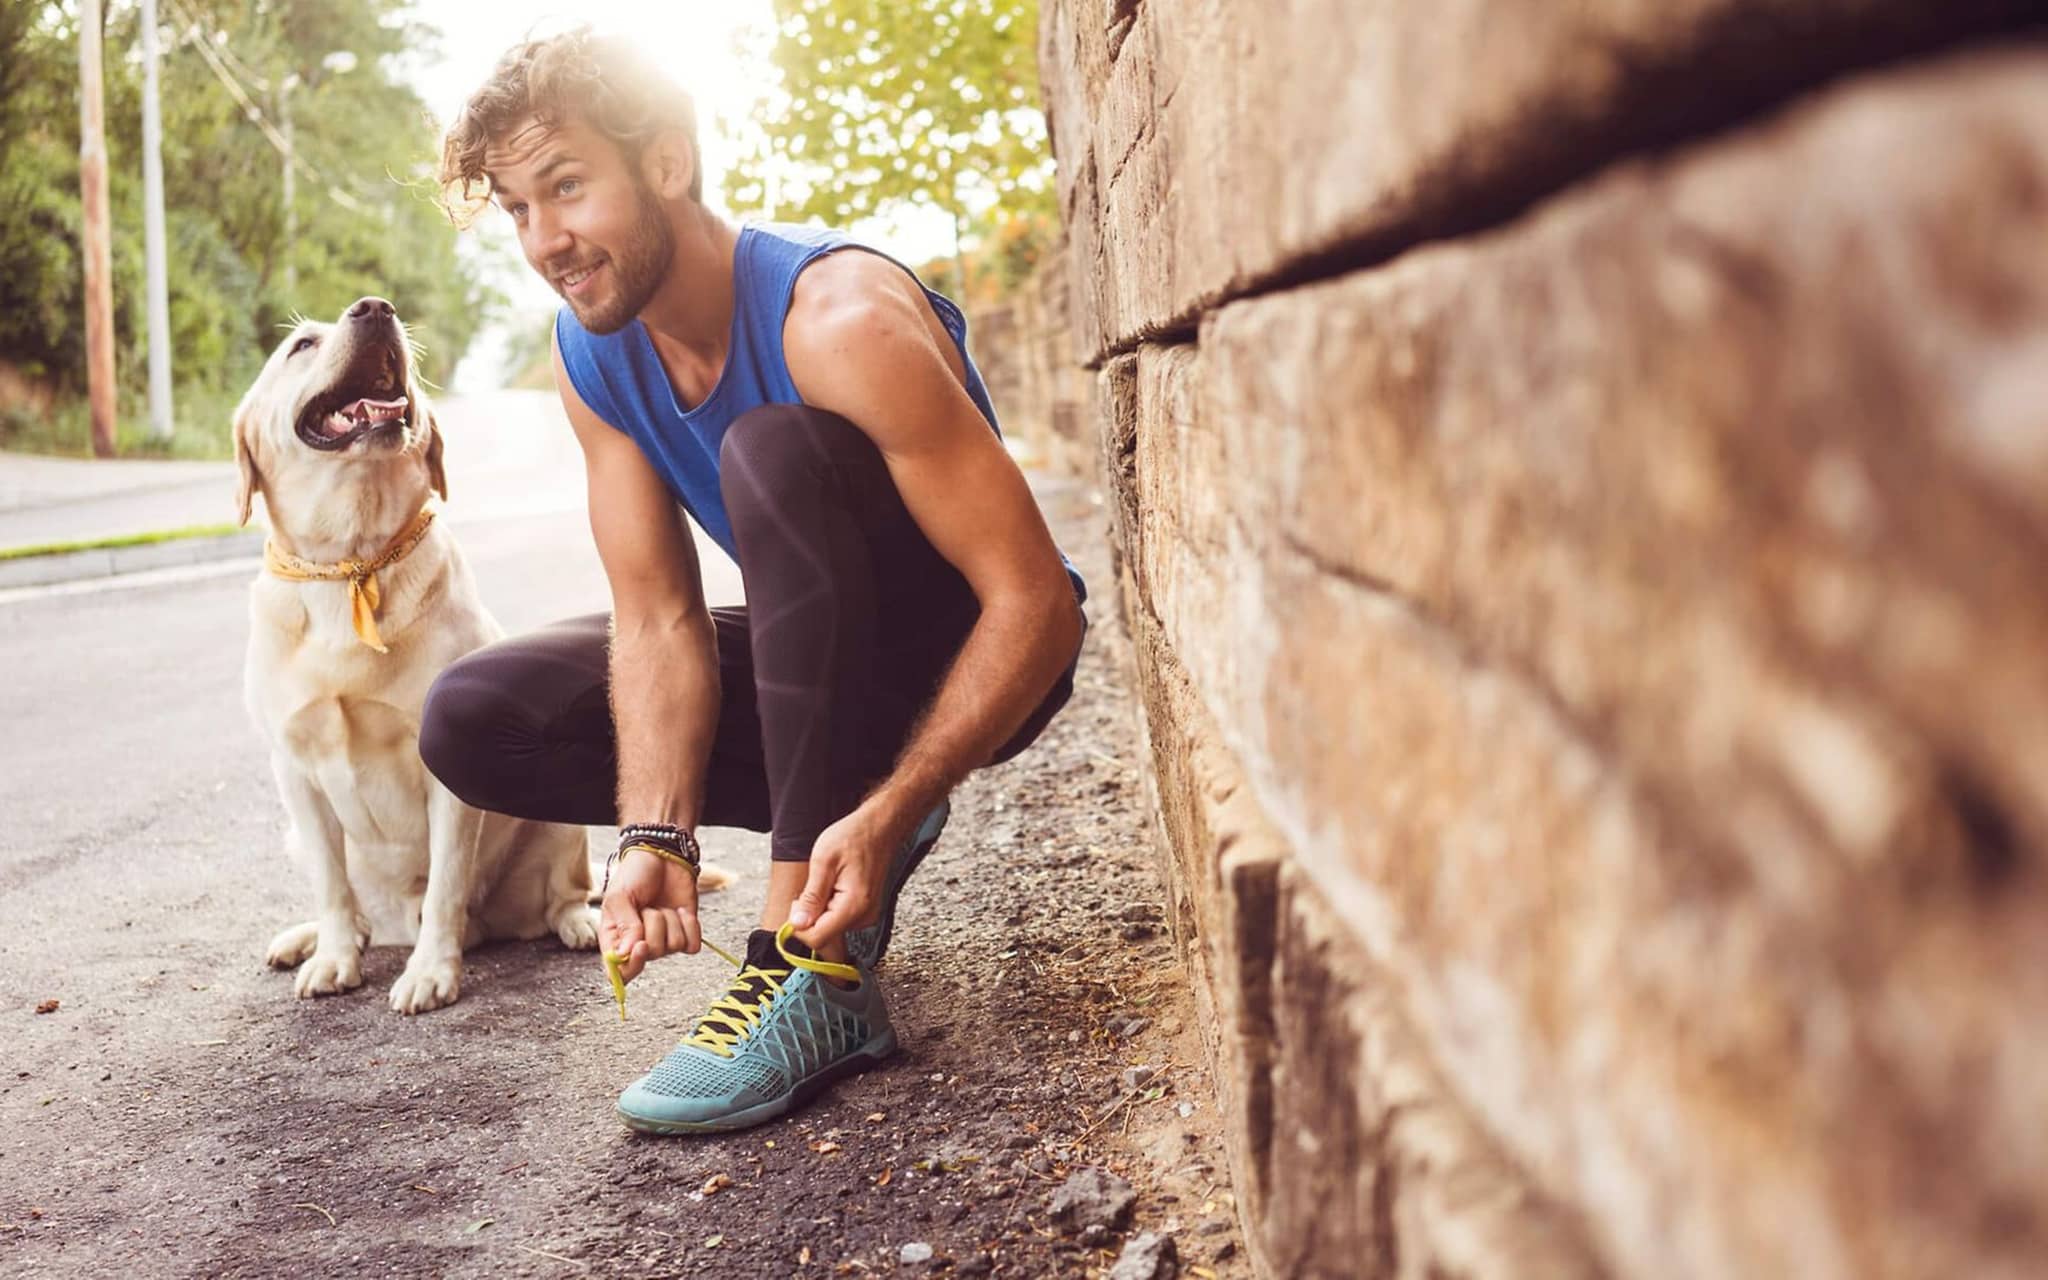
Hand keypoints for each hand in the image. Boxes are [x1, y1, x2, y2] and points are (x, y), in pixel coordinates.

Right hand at [600, 847, 700, 981]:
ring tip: (662, 905)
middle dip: (654, 925)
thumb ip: (625, 925)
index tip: (642, 946)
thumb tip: (627, 953)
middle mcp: (639, 944)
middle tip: (648, 907)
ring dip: (671, 920)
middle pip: (652, 954)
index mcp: (615, 939)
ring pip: (673, 946)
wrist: (661, 855)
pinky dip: (690, 925)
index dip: (632, 964)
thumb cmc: (634, 875)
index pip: (619, 970)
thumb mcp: (620, 896)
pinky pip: (693, 945)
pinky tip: (680, 911)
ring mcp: (664, 939)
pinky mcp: (685, 933)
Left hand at [789, 799, 907, 948]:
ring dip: (820, 909)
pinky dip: (830, 906)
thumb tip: (797, 925)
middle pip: (823, 934)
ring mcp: (866, 916)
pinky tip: (834, 885)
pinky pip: (839, 919)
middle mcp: (863, 917)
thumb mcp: (823, 861)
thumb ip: (811, 897)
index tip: (797, 901)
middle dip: (809, 915)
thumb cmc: (853, 837)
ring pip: (829, 927)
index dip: (799, 925)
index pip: (817, 938)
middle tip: (812, 886)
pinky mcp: (865, 912)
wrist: (879, 827)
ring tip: (826, 882)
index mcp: (853, 906)